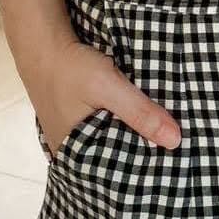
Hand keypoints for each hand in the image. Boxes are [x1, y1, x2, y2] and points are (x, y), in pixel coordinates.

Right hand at [26, 36, 181, 156]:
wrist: (43, 43)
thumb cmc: (70, 67)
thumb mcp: (107, 86)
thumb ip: (139, 112)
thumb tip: (175, 141)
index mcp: (75, 155)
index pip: (116, 175)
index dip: (143, 170)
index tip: (172, 167)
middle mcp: (71, 152)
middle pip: (114, 161)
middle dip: (140, 155)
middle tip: (174, 155)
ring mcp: (72, 136)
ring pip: (110, 144)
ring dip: (131, 139)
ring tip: (162, 140)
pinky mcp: (77, 120)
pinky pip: (104, 131)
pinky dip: (120, 127)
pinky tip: (139, 122)